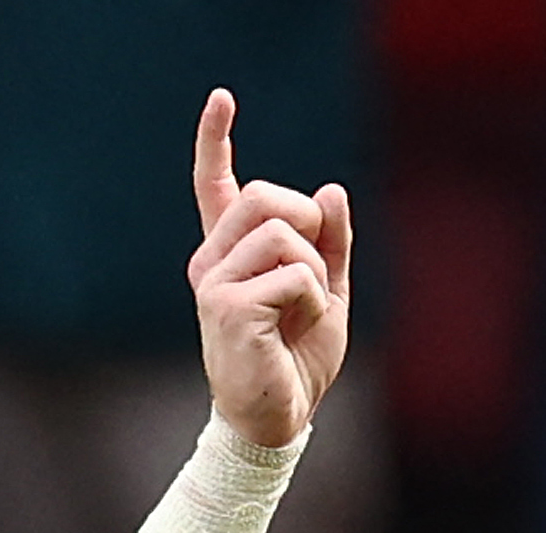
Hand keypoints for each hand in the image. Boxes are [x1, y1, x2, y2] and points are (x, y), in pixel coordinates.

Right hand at [185, 97, 353, 454]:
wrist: (278, 420)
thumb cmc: (297, 360)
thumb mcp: (328, 293)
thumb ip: (332, 243)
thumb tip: (331, 190)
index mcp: (232, 252)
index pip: (216, 184)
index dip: (215, 139)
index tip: (221, 97)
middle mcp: (213, 260)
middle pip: (266, 196)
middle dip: (311, 223)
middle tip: (316, 271)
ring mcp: (214, 280)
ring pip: (285, 234)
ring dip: (315, 274)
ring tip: (301, 315)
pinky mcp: (226, 305)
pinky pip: (293, 275)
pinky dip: (313, 301)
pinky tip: (294, 330)